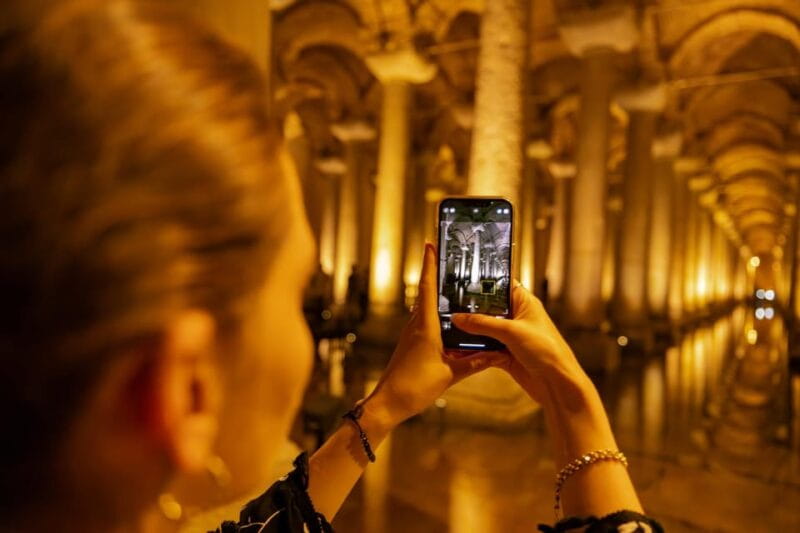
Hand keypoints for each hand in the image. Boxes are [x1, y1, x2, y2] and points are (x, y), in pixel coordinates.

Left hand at [365, 243, 508, 426]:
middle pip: (426, 293)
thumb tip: (498, 354)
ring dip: (436, 294)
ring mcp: (411, 334)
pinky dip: (435, 314)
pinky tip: (448, 319)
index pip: (428, 287)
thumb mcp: (450, 374)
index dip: (429, 264)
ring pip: (425, 308)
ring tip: (453, 285)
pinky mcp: (411, 345)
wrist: (389, 404)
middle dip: (436, 274)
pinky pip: (424, 322)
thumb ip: (475, 362)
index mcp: (424, 326)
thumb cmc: (415, 387)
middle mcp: (415, 325)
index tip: (430, 244)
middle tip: (448, 259)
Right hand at [451, 281, 590, 404]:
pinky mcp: (505, 355)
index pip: (500, 286)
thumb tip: (459, 317)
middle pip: (488, 309)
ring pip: (484, 330)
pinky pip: (484, 349)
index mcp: (524, 303)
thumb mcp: (511, 332)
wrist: (557, 384)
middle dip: (470, 311)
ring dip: (469, 332)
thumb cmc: (547, 351)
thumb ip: (482, 323)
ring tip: (448, 329)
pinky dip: (472, 350)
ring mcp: (510, 337)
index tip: (461, 282)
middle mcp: (516, 318)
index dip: (483, 284)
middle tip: (448, 307)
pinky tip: (458, 350)